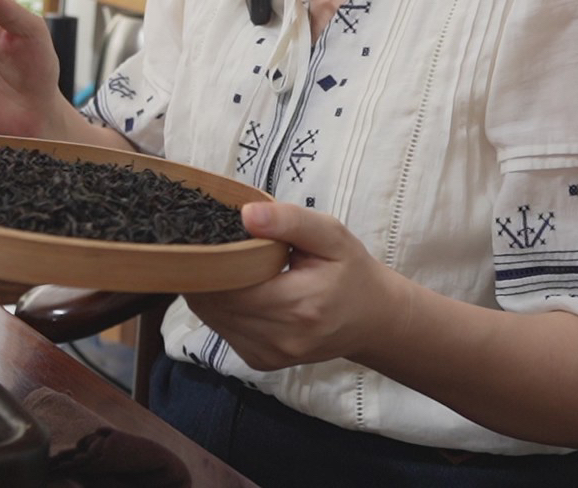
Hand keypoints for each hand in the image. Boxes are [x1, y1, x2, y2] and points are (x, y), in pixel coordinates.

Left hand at [183, 202, 412, 372]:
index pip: (231, 282)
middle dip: (206, 271)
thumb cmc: (350, 271)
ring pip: (213, 317)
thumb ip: (290, 221)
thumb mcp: (331, 235)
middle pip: (216, 302)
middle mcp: (281, 337)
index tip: (206, 232)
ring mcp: (268, 356)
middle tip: (208, 241)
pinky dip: (220, 307)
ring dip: (210, 289)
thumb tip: (246, 214)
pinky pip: (222, 330)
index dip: (212, 257)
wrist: (371, 319)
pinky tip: (235, 287)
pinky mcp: (260, 362)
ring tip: (221, 262)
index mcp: (300, 304)